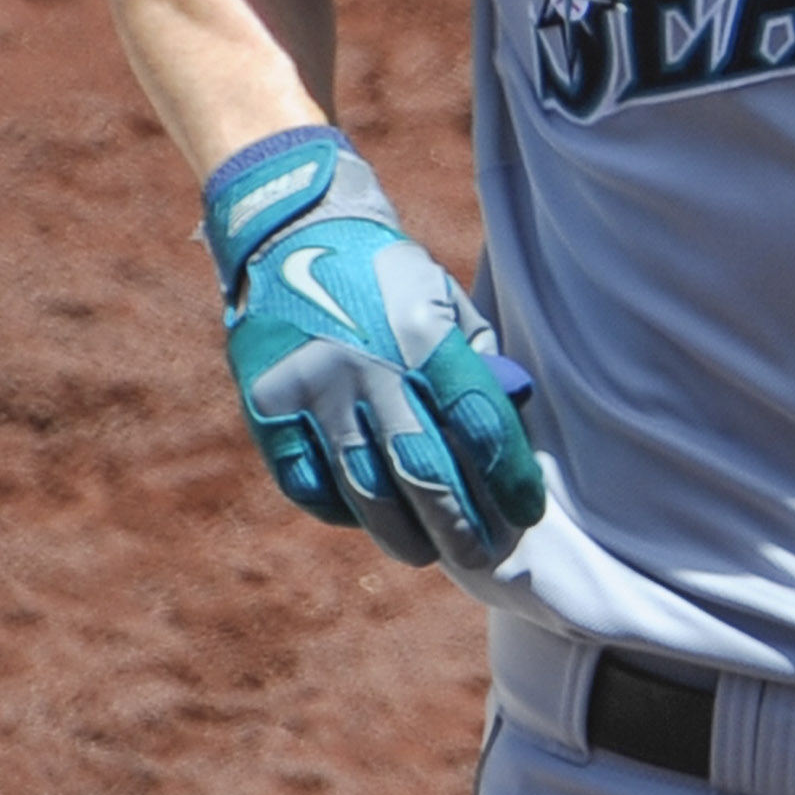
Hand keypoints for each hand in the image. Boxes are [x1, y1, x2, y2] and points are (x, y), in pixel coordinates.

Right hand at [202, 126, 546, 572]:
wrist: (290, 235)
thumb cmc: (387, 278)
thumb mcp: (445, 301)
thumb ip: (478, 365)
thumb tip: (507, 434)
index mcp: (423, 335)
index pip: (478, 423)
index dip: (507, 477)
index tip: (527, 512)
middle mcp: (368, 364)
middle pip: (422, 468)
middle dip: (459, 524)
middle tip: (484, 559)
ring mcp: (312, 387)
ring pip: (363, 485)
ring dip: (401, 532)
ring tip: (427, 554)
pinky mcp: (267, 406)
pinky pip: (306, 481)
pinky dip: (339, 509)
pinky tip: (367, 519)